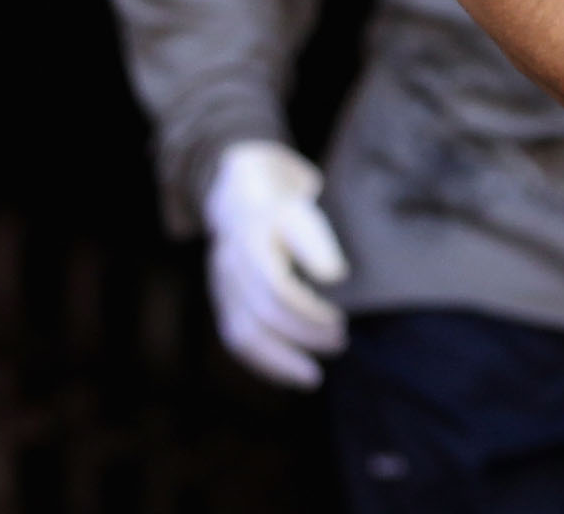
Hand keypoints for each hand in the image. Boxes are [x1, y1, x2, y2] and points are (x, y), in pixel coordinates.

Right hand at [201, 140, 349, 387]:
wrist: (236, 188)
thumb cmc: (282, 200)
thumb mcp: (302, 203)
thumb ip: (316, 240)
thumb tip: (336, 277)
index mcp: (259, 227)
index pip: (279, 275)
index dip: (308, 302)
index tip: (342, 301)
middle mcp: (235, 254)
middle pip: (266, 305)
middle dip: (304, 329)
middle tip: (341, 341)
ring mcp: (222, 279)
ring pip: (243, 331)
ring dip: (281, 358)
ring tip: (314, 376)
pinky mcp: (221, 300)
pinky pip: (237, 339)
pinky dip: (266, 362)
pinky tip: (294, 373)